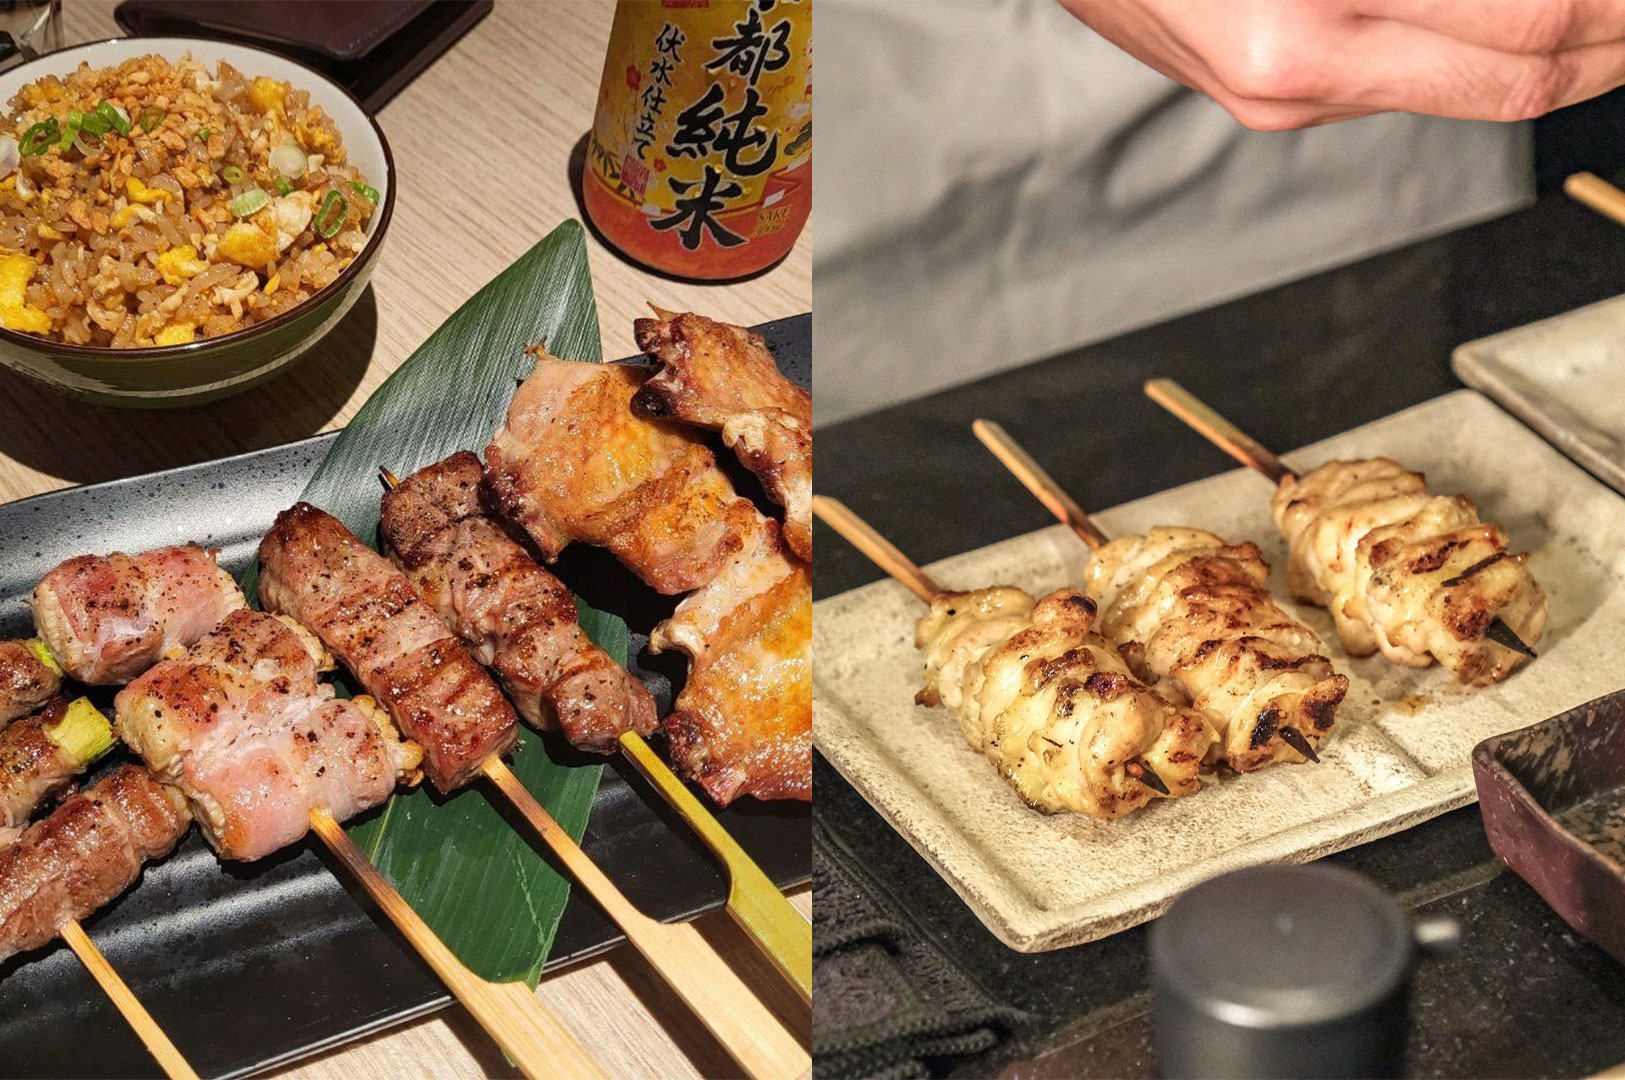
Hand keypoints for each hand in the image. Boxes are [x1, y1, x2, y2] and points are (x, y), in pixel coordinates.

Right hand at [1058, 0, 1624, 128]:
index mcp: (1301, 20)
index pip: (1526, 22)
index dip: (1612, 10)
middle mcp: (1294, 74)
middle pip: (1518, 78)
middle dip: (1615, 40)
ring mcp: (1281, 101)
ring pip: (1477, 94)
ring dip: (1569, 52)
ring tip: (1610, 18)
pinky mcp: (1272, 102)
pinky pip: (1414, 86)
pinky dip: (1490, 50)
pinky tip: (1523, 24)